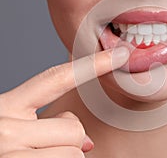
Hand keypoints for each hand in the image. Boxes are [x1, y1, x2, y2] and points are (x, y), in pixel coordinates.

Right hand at [0, 47, 128, 157]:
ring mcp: (11, 154)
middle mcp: (4, 129)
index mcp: (3, 109)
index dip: (91, 65)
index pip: (55, 78)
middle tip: (43, 152)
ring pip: (76, 153)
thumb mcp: (9, 131)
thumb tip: (87, 141)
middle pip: (74, 128)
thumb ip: (44, 126)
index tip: (119, 55)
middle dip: (70, 142)